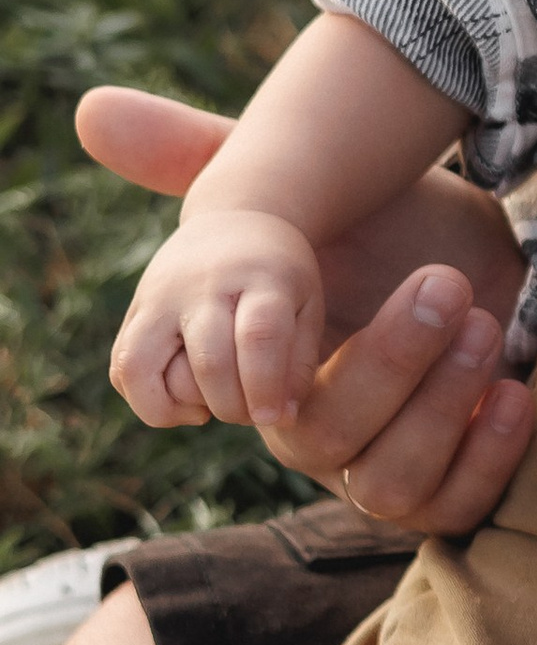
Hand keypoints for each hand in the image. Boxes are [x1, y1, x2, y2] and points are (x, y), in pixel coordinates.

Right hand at [80, 83, 535, 533]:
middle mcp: (316, 436)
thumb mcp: (303, 187)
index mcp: (265, 379)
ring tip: (486, 324)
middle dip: (389, 362)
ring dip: (442, 405)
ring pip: (390, 481)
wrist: (484, 267)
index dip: (261, 365)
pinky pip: (456, 507)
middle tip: (446, 285)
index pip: (231, 397)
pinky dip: (489, 456)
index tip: (311, 300)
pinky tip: (517, 391)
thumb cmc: (383, 233)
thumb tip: (93, 109)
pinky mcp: (451, 489)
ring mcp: (381, 470)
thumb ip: (201, 156)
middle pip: (322, 438)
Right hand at [111, 204, 328, 429]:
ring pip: (140, 366)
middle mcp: (203, 285)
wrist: (234, 224)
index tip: (271, 417)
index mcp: (261, 277)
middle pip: (208, 360)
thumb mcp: (307, 307)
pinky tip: (182, 400)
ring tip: (204, 411)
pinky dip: (145, 399)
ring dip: (172, 408)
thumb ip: (299, 365)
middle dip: (231, 406)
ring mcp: (160, 296)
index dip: (264, 386)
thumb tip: (278, 420)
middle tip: (249, 412)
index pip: (258, 335)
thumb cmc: (280, 278)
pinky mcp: (135, 310)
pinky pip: (122, 369)